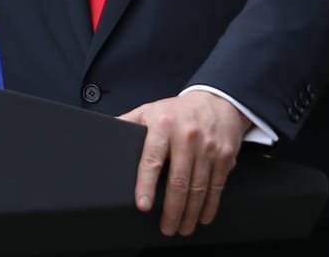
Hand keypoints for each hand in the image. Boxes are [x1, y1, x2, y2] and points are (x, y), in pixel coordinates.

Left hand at [119, 92, 250, 236]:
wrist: (216, 101)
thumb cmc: (176, 111)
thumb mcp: (149, 110)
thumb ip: (128, 123)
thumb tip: (104, 134)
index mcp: (162, 125)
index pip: (151, 159)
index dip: (146, 184)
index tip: (143, 205)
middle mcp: (186, 137)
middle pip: (178, 181)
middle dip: (172, 209)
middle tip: (166, 228)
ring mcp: (208, 148)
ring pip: (198, 188)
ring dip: (190, 213)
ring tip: (182, 228)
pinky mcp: (224, 157)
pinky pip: (216, 186)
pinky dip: (209, 206)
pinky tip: (202, 217)